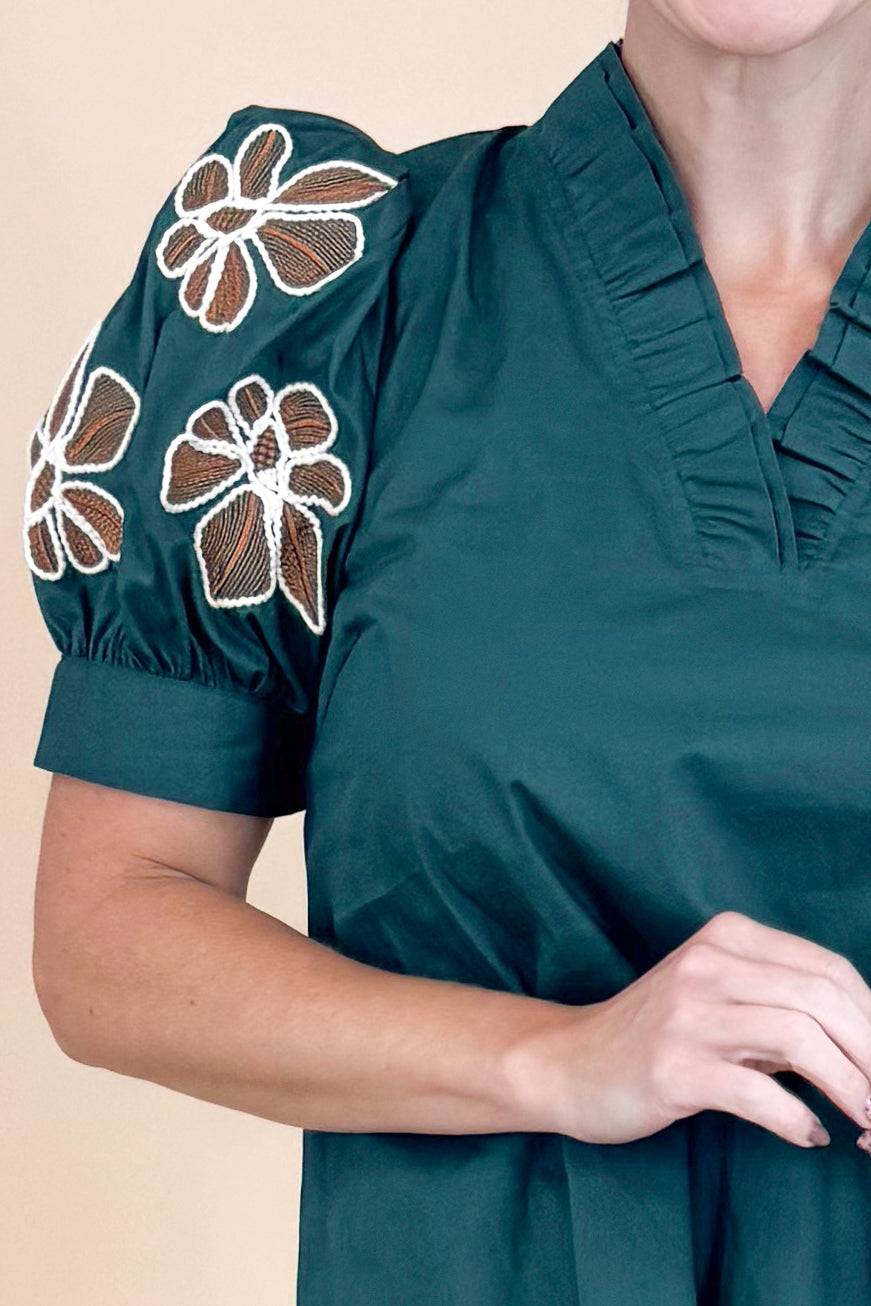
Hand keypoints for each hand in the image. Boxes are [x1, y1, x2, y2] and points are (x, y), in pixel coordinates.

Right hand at [521, 910, 870, 1149]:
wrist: (571, 1063)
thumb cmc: (660, 1033)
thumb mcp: (721, 996)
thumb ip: (782, 1002)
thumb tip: (868, 1042)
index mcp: (727, 937)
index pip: (829, 970)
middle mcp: (707, 965)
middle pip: (822, 1000)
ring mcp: (687, 1015)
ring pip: (800, 1040)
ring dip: (850, 1090)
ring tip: (866, 1123)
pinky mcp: (672, 1067)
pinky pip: (758, 1094)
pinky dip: (797, 1121)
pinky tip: (809, 1135)